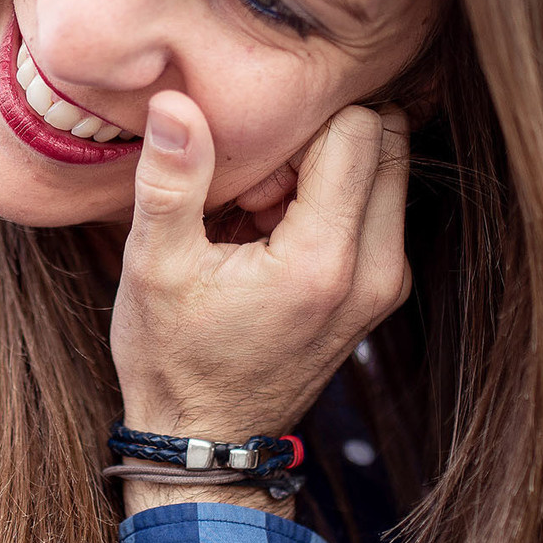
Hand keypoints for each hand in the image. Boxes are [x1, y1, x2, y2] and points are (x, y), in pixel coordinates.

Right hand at [110, 93, 410, 454]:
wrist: (210, 442)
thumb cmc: (174, 358)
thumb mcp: (153, 266)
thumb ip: (172, 177)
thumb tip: (176, 101)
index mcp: (325, 260)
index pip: (358, 129)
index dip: (299, 127)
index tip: (250, 173)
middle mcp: (378, 271)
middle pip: (384, 141)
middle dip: (324, 141)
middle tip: (258, 189)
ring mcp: (389, 283)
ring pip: (385, 170)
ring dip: (329, 172)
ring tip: (263, 218)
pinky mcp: (384, 290)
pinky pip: (377, 208)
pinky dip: (333, 203)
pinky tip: (275, 239)